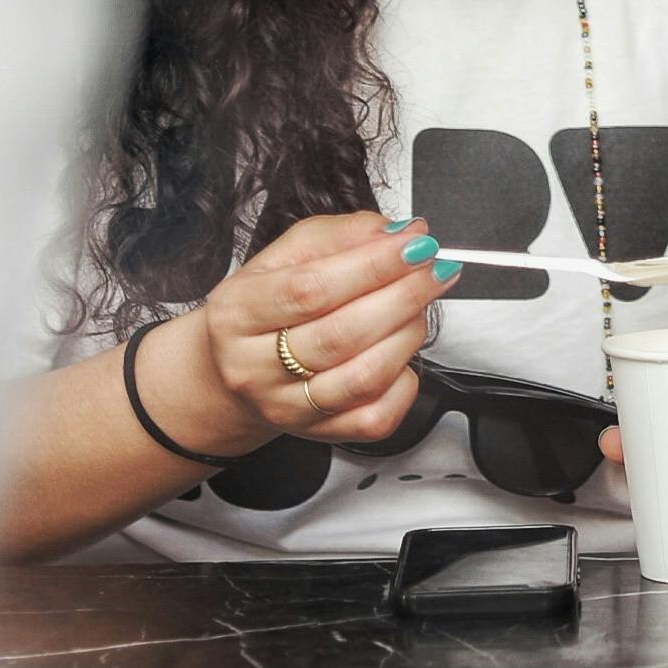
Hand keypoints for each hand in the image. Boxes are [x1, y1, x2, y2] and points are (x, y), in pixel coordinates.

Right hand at [136, 208, 449, 457]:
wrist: (232, 371)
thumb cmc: (265, 308)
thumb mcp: (285, 256)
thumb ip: (339, 236)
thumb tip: (398, 232)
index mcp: (238, 313)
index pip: (311, 290)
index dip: (372, 266)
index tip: (415, 244)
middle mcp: (254, 367)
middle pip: (342, 335)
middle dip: (403, 296)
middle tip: (435, 270)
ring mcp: (286, 407)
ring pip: (364, 378)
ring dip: (408, 334)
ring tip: (419, 305)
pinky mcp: (320, 435)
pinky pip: (378, 415)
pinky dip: (405, 380)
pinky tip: (403, 351)